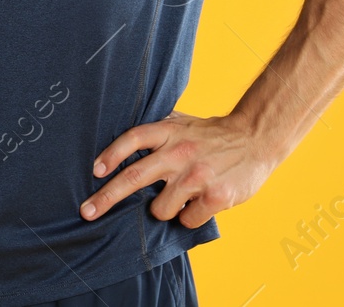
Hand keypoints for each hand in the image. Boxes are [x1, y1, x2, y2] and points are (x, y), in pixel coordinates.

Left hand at [80, 110, 279, 227]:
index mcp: (170, 131)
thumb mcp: (182, 123)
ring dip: (165, 209)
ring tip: (182, 195)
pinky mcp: (215, 196)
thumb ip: (157, 132)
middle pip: (133, 177)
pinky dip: (189, 216)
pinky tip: (201, 202)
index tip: (95, 171)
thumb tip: (120, 145)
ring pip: (160, 209)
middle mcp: (180, 152)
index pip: (132, 139)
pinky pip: (186, 219)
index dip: (111, 155)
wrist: (256, 138)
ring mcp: (197, 175)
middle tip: (87, 211)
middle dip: (106, 197)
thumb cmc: (212, 135)